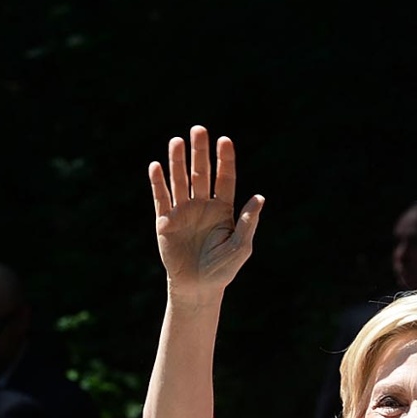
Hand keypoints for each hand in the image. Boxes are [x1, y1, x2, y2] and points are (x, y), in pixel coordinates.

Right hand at [148, 126, 264, 299]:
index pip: (225, 179)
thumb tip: (260, 197)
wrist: (198, 287)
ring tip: (177, 141)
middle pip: (201, 173)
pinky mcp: (165, 221)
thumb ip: (248, 221)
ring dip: (178, 161)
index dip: (225, 160)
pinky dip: (158, 182)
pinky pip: (161, 198)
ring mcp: (183, 211)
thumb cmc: (223, 269)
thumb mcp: (240, 246)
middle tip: (198, 129)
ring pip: (180, 180)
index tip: (225, 140)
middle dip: (200, 152)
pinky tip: (156, 166)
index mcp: (224, 210)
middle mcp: (203, 206)